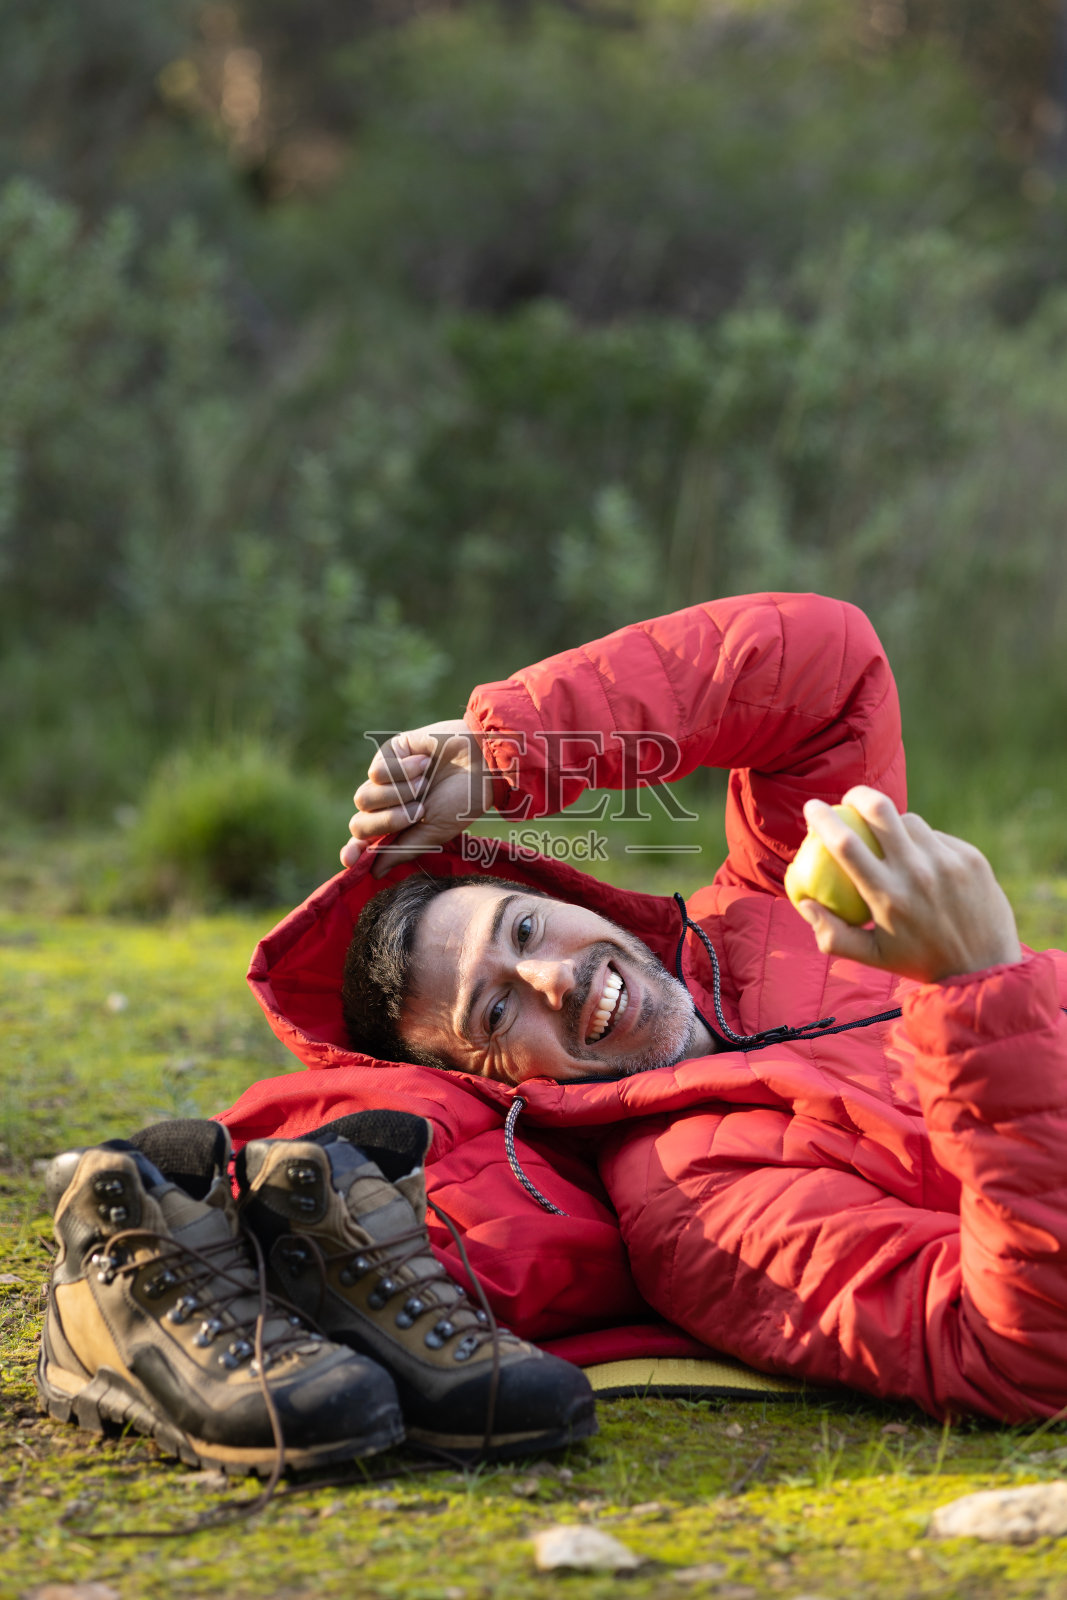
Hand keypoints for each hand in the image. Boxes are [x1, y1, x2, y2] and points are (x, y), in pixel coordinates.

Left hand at [340, 718, 493, 877]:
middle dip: (387, 821)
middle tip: (418, 812)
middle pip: (359, 824)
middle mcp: (387, 804)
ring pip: (363, 798)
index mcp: (398, 827)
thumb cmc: (462, 801)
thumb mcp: (433, 833)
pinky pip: (377, 772)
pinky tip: (424, 762)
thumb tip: (373, 872)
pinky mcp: (388, 754)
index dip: (353, 852)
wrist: (480, 762)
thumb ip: (401, 850)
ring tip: (424, 785)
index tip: (349, 860)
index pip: (364, 843)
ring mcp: (386, 779)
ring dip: (398, 795)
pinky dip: (403, 770)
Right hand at [793, 786, 1022, 981]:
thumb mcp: (872, 957)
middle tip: (850, 800)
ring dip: (894, 824)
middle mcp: (916, 873)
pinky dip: (924, 843)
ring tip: (891, 840)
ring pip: (910, 820)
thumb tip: (804, 903)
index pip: (844, 844)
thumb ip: (832, 934)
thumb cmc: (919, 961)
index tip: (812, 807)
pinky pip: (937, 837)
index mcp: (886, 896)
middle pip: (879, 810)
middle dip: (857, 795)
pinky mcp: (970, 858)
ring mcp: (947, 862)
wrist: (985, 968)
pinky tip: (925, 861)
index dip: (823, 818)